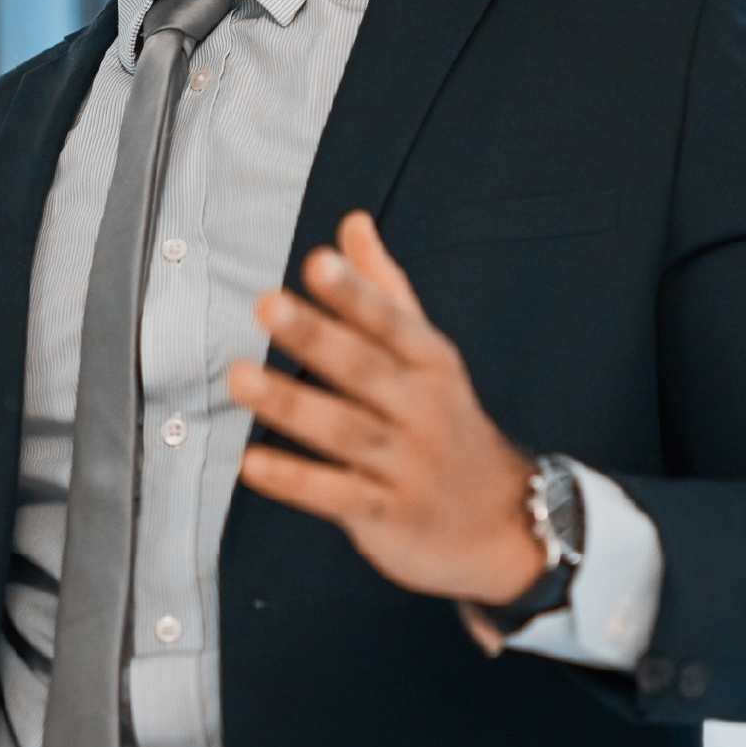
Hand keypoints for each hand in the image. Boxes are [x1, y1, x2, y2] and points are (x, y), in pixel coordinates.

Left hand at [228, 211, 543, 605]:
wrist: (505, 522)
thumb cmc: (449, 424)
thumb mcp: (430, 355)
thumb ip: (384, 290)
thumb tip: (351, 223)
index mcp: (431, 362)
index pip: (391, 322)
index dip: (355, 293)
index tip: (318, 262)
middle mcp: (422, 409)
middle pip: (365, 369)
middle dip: (316, 336)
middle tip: (267, 305)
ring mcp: (406, 465)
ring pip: (344, 430)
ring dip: (290, 404)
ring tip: (240, 377)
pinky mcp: (388, 515)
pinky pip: (337, 496)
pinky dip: (295, 481)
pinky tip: (252, 464)